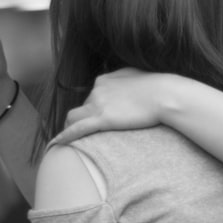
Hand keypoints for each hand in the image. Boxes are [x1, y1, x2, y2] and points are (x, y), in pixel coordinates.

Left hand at [51, 68, 167, 145]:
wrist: (165, 94)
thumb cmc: (159, 87)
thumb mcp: (138, 77)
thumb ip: (127, 81)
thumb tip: (128, 87)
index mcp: (105, 79)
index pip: (92, 95)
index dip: (93, 109)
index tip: (96, 118)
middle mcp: (97, 89)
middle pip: (83, 107)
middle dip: (84, 120)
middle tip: (86, 134)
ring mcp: (98, 104)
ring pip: (73, 118)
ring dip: (70, 128)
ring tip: (68, 141)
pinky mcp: (102, 118)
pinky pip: (77, 129)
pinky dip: (65, 136)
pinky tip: (57, 145)